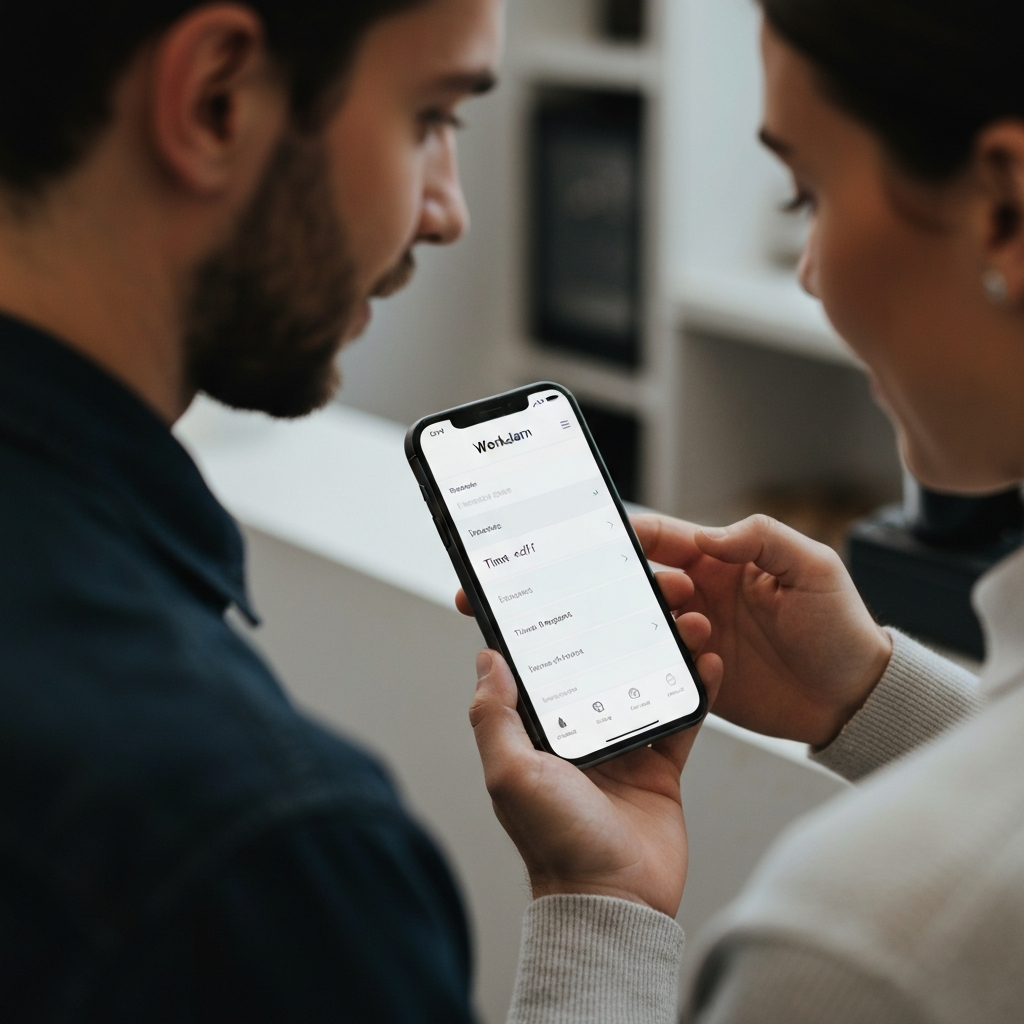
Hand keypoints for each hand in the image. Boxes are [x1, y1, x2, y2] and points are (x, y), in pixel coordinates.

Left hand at [467, 591, 721, 918]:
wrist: (614, 902)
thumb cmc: (555, 842)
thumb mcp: (511, 773)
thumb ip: (494, 716)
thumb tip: (486, 658)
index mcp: (540, 732)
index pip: (547, 666)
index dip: (562, 627)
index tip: (578, 589)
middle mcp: (580, 734)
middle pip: (604, 665)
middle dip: (625, 629)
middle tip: (647, 595)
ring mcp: (622, 747)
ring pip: (645, 683)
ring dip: (664, 651)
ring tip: (683, 619)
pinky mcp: (661, 767)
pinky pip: (681, 719)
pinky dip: (696, 691)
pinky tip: (708, 662)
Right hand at [632, 513, 891, 747]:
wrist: (854, 699)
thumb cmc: (840, 629)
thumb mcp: (813, 567)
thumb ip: (762, 538)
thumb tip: (708, 535)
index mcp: (725, 564)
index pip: (670, 539)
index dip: (640, 533)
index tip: (619, 536)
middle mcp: (706, 598)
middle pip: (651, 582)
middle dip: (648, 584)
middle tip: (675, 592)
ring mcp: (701, 639)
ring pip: (652, 626)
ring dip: (662, 625)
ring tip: (697, 630)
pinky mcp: (701, 678)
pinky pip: (668, 669)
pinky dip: (674, 665)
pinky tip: (709, 664)